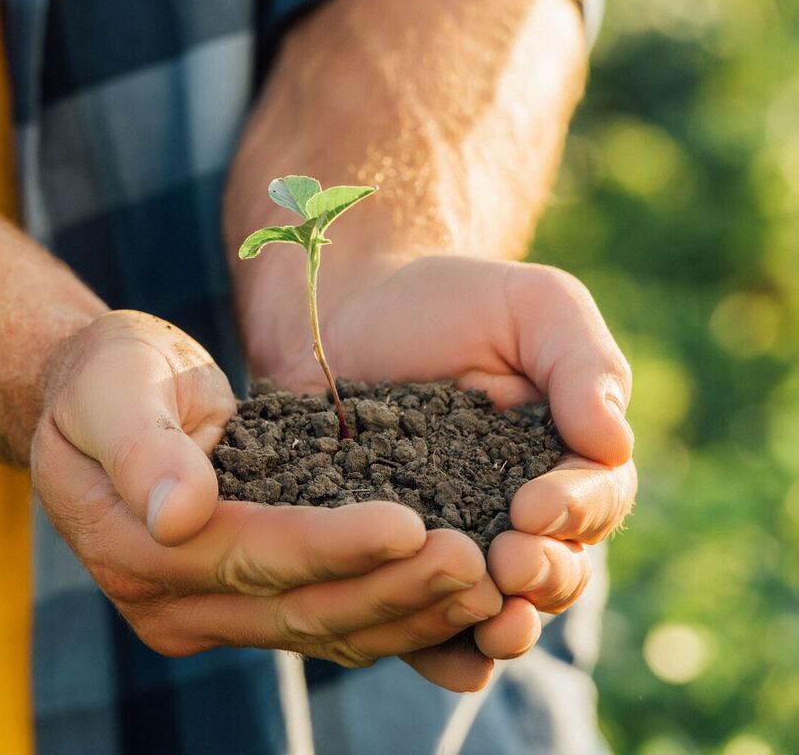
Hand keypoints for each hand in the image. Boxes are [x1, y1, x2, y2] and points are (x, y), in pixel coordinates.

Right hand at [32, 310, 516, 689]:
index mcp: (133, 549)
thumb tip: (178, 514)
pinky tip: (457, 601)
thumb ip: (140, 446)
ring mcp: (205, 615)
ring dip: (407, 612)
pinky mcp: (241, 608)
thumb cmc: (105, 375)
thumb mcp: (109, 386)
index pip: (247, 556)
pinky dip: (393, 615)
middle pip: (297, 608)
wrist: (98, 397)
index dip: (329, 545)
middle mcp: (169, 602)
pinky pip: (327, 623)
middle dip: (390, 589)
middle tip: (477, 562)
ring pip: (322, 630)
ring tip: (489, 585)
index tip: (410, 523)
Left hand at [238, 255, 637, 680]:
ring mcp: (457, 545)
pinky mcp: (394, 565)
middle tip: (510, 560)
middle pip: (557, 571)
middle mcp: (520, 516)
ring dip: (503, 625)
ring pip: (500, 610)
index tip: (534, 506)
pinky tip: (441, 656)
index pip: (597, 500)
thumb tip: (615, 441)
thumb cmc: (446, 301)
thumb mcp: (531, 306)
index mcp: (567, 460)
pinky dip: (442, 652)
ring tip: (490, 620)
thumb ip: (581, 364)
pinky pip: (425, 626)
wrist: (341, 311)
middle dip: (544, 575)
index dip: (575, 512)